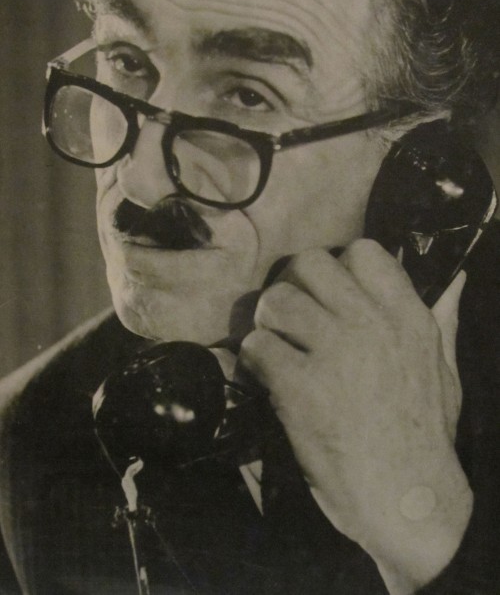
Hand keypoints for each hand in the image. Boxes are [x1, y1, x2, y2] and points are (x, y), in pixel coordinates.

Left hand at [239, 241, 471, 593]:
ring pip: (277, 300)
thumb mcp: (444, 369)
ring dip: (268, 322)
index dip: (337, 266)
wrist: (407, 498)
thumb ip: (441, 321)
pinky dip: (252, 360)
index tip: (328, 294)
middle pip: (310, 263)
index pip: (363, 251)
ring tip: (275, 346)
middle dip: (293, 284)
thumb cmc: (425, 435)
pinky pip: (257, 345)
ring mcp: (336, 353)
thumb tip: (452, 283)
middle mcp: (371, 323)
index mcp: (407, 315)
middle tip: (291, 316)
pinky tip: (264, 377)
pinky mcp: (301, 387)